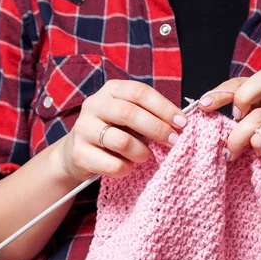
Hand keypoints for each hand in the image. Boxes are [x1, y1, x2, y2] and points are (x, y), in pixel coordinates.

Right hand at [53, 80, 186, 181]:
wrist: (78, 152)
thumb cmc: (115, 132)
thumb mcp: (130, 118)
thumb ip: (151, 116)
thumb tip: (181, 125)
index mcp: (110, 90)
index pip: (139, 92)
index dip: (163, 107)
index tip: (182, 122)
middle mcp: (93, 105)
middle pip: (129, 113)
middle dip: (157, 129)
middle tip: (173, 142)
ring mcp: (83, 129)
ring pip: (121, 141)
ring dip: (141, 152)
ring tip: (146, 156)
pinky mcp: (79, 153)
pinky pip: (112, 164)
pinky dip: (126, 168)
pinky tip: (128, 167)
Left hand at [197, 69, 260, 162]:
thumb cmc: (257, 147)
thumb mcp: (239, 128)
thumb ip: (227, 117)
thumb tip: (202, 107)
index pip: (242, 82)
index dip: (221, 91)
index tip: (204, 106)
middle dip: (242, 98)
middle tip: (232, 120)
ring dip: (240, 135)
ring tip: (233, 152)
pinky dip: (259, 141)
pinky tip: (257, 153)